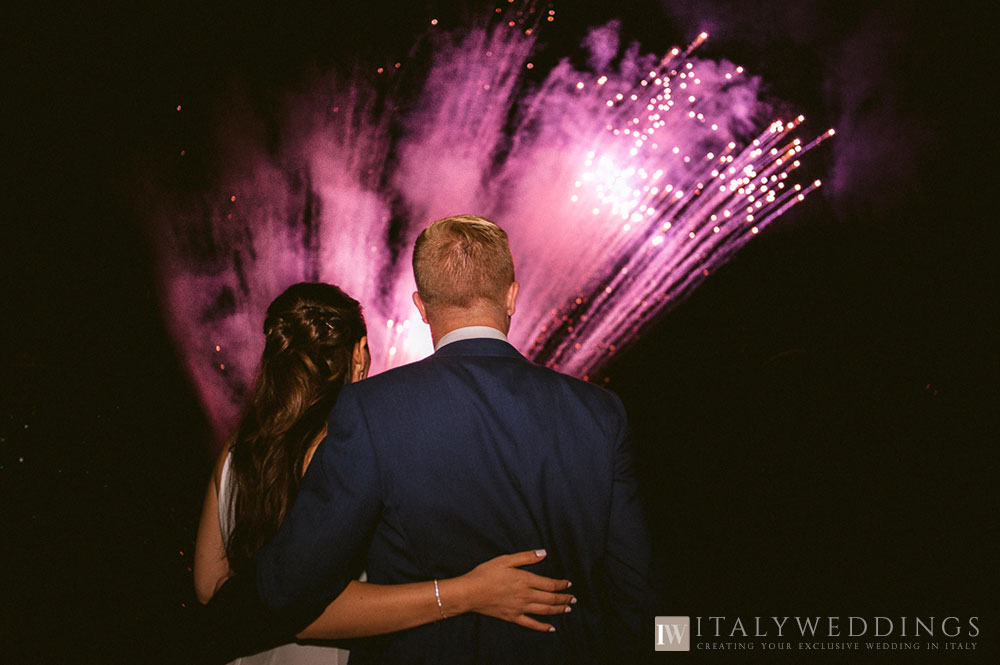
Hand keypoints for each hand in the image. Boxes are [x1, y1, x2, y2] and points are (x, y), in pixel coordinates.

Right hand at [453, 549, 574, 631]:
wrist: (470, 592)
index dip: (561, 584)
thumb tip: (543, 553)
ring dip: (558, 610)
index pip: (549, 584)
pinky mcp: (513, 617)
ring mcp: (520, 608)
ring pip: (544, 610)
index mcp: (525, 579)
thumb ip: (526, 557)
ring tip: (567, 609)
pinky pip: (531, 624)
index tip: (568, 584)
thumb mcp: (505, 559)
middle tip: (573, 599)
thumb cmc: (486, 573)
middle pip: (550, 598)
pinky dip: (543, 627)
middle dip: (564, 598)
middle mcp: (525, 595)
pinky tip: (551, 628)